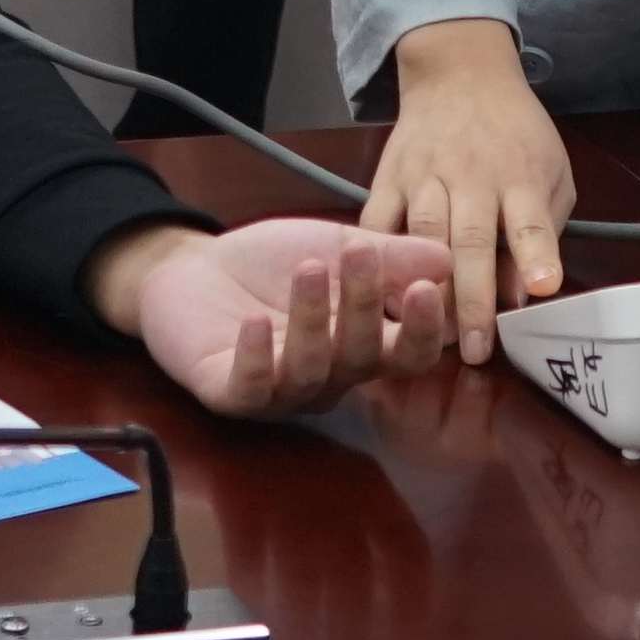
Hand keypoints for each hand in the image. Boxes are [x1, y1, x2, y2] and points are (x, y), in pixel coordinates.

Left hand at [90, 216, 458, 416]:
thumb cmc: (271, 263)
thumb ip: (389, 256)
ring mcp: (280, 390)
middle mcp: (329, 377)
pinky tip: (256, 324)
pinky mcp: (230, 393)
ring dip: (312, 319)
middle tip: (360, 256)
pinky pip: (250, 387)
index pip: (407, 353)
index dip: (423, 329)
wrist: (191, 269)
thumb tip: (448, 258)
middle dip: (363, 306)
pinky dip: (257, 358)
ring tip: (308, 269)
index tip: (428, 289)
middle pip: (361, 358)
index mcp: (362, 346)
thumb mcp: (335, 246)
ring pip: (310, 369)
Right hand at [360, 18, 570, 363]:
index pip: (530, 220)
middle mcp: (471, 177)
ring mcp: (424, 176)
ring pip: (421, 236)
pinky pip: (376, 223)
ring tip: (430, 335)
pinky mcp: (388, 177)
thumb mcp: (550, 171)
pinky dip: (376, 260)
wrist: (459, 75)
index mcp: (519, 177)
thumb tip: (526, 291)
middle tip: (474, 350)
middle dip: (472, 299)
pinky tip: (379, 295)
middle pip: (470, 241)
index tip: (542, 288)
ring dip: (426, 288)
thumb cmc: (515, 134)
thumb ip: (543, 228)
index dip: (537, 253)